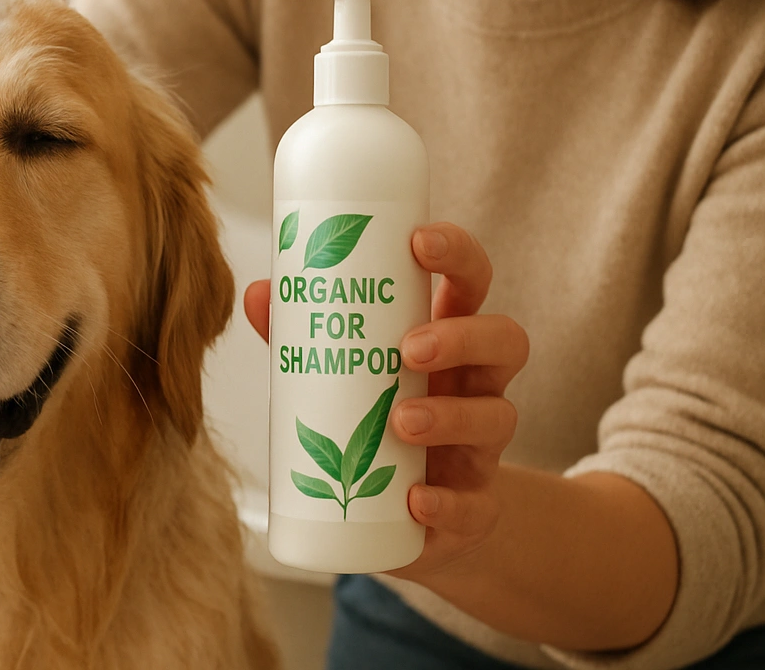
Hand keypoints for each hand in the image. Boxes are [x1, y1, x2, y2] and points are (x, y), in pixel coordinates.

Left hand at [242, 222, 529, 579]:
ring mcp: (482, 446)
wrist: (402, 521)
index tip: (419, 242)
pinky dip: (449, 502)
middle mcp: (475, 384)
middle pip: (505, 340)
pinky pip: (479, 505)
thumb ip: (302, 335)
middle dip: (462, 337)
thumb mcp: (337, 374)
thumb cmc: (368, 423)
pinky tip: (416, 499)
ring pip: (498, 417)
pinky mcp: (475, 506)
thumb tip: (259, 293)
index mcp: (446, 338)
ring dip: (451, 416)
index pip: (471, 281)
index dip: (457, 254)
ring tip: (401, 421)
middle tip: (408, 348)